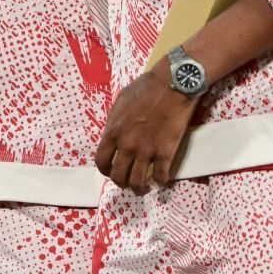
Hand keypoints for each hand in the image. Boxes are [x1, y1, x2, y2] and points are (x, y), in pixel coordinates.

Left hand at [95, 65, 199, 193]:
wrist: (171, 85)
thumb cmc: (145, 89)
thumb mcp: (120, 102)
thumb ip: (115, 121)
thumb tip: (114, 132)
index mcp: (112, 132)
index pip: (101, 161)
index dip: (105, 170)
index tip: (111, 172)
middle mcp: (126, 145)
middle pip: (118, 176)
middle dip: (122, 183)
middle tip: (129, 182)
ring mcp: (146, 151)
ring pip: (138, 182)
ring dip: (140, 188)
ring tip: (145, 188)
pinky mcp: (166, 153)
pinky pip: (161, 176)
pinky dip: (161, 181)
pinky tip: (162, 178)